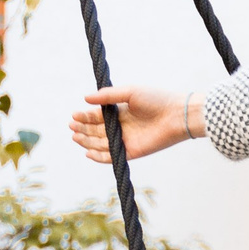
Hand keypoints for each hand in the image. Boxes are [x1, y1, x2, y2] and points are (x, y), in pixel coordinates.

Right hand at [69, 86, 202, 163]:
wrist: (177, 115)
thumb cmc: (156, 100)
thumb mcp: (130, 93)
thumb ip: (108, 96)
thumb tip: (85, 98)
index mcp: (121, 111)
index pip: (97, 116)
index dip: (85, 116)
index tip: (74, 115)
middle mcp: (122, 126)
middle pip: (96, 130)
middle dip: (83, 128)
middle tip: (72, 126)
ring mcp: (126, 140)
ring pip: (101, 143)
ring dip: (87, 141)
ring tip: (76, 137)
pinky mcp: (132, 152)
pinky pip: (112, 156)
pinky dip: (99, 156)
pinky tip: (88, 152)